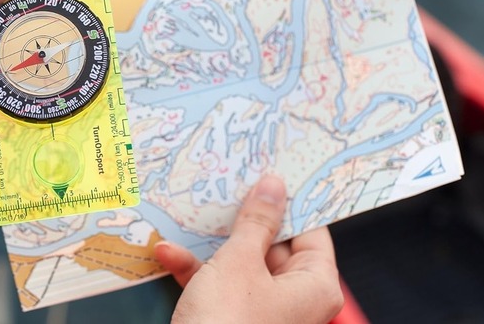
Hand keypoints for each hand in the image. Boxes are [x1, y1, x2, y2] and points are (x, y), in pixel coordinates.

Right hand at [154, 176, 343, 322]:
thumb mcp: (238, 262)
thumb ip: (255, 222)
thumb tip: (272, 188)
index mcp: (314, 286)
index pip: (311, 232)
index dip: (290, 203)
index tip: (272, 175)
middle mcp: (294, 300)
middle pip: (271, 246)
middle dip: (239, 223)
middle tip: (224, 191)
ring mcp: (262, 310)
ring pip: (240, 264)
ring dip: (209, 246)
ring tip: (189, 221)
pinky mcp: (232, 318)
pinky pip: (218, 285)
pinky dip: (195, 270)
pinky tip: (168, 253)